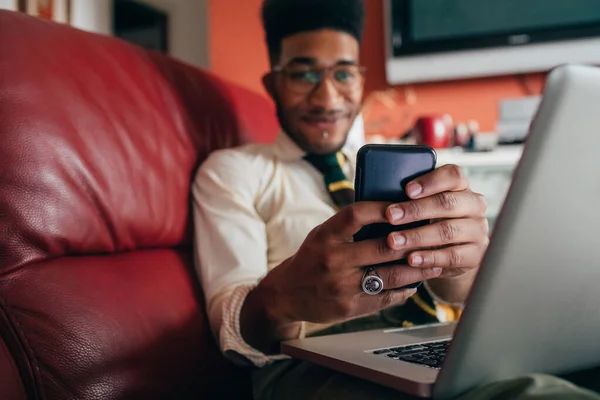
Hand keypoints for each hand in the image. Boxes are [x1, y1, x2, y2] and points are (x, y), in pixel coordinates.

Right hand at [254, 201, 443, 326]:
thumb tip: (392, 212)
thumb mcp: (322, 235)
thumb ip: (349, 226)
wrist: (286, 294)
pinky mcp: (350, 307)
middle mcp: (333, 259)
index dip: (384, 208)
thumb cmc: (312, 258)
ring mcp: (342, 285)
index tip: (405, 206)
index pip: (358, 214)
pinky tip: (415, 283)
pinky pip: (386, 297)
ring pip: (391, 275)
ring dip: (418, 268)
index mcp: (326, 235)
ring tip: (435, 262)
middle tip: (433, 235)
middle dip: (413, 241)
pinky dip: (404, 290)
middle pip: (384, 246)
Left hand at [385, 164, 488, 298]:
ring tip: (393, 241)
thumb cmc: (429, 221)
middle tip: (391, 216)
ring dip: (417, 236)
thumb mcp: (422, 206)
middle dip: (416, 210)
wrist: (451, 253)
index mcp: (461, 186)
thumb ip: (410, 197)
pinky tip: (410, 259)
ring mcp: (478, 230)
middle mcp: (474, 205)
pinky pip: (452, 256)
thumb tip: (377, 192)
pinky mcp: (476, 254)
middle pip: (447, 203)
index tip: (406, 189)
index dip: (430, 181)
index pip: (453, 175)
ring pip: (448, 230)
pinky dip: (429, 257)